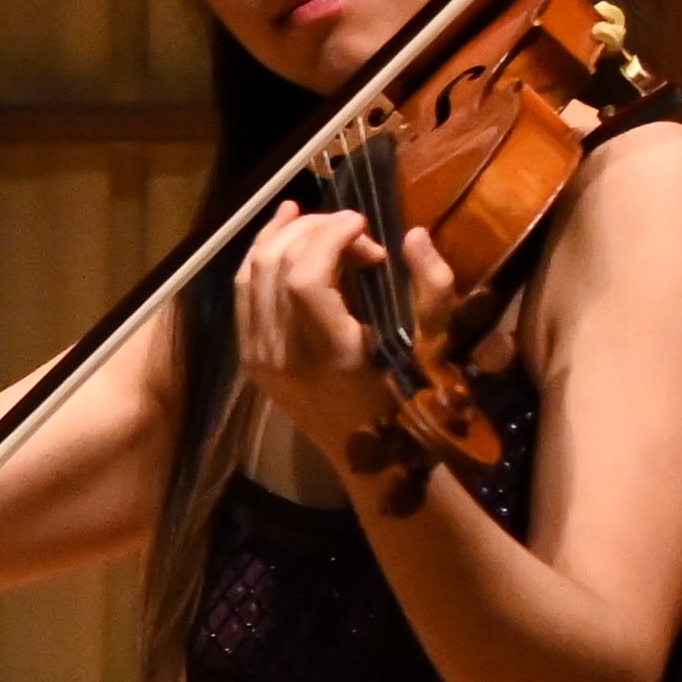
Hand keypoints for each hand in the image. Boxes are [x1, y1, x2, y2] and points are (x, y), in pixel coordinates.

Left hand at [232, 203, 455, 484]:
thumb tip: (413, 235)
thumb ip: (433, 289)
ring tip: (315, 217)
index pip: (303, 277)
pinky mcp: (252, 360)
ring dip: (281, 237)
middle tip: (352, 229)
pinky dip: (259, 261)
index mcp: (331, 355)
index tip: (363, 222)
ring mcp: (260, 359)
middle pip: (272, 267)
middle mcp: (284, 356)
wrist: (377, 464)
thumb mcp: (438, 349)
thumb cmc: (415, 404)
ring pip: (249, 276)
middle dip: (311, 230)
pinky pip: (244, 296)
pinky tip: (281, 236)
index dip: (328, 236)